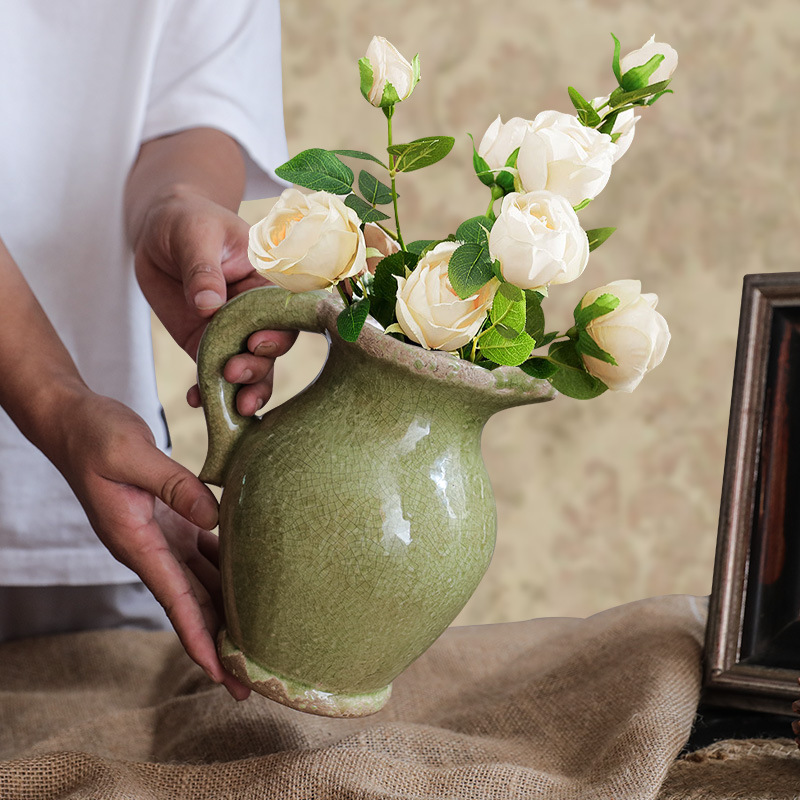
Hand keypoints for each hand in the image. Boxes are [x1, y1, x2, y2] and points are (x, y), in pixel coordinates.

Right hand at [51, 388, 249, 699]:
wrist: (76, 421)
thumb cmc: (95, 436)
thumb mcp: (132, 455)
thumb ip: (174, 485)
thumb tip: (215, 517)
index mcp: (136, 543)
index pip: (174, 601)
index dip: (199, 639)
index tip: (221, 673)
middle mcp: (151, 548)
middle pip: (193, 606)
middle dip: (219, 644)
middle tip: (250, 681)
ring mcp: (162, 536)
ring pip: (202, 582)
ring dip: (227, 612)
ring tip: (257, 640)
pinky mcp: (172, 518)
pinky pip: (206, 551)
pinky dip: (228, 567)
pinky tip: (255, 575)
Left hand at [134, 187, 296, 414]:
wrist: (159, 230)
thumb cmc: (187, 220)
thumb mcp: (195, 234)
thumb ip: (202, 269)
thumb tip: (207, 304)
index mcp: (268, 283)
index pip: (286, 313)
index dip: (279, 333)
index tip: (257, 343)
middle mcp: (257, 313)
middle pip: (272, 349)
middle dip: (259, 367)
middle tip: (234, 373)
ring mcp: (233, 332)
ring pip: (251, 369)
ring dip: (246, 390)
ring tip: (234, 408)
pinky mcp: (207, 345)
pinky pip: (213, 375)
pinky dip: (208, 393)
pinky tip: (198, 402)